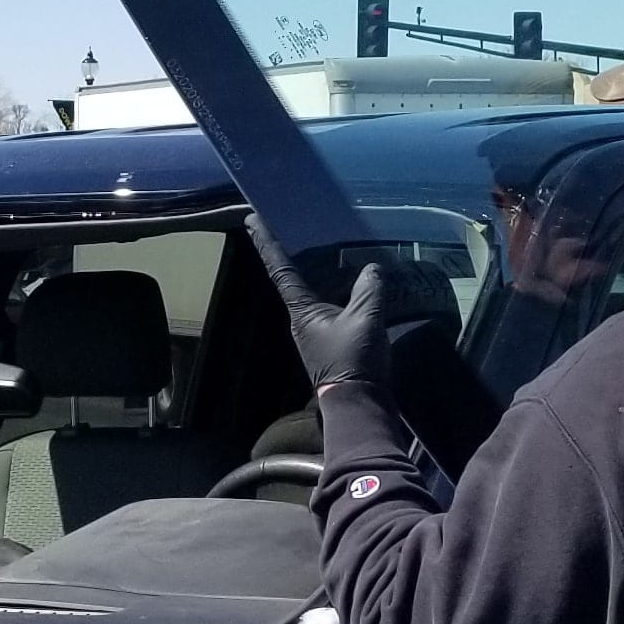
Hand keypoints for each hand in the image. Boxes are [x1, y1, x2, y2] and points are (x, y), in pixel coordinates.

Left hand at [248, 215, 397, 394]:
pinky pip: (333, 305)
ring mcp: (316, 331)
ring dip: (324, 271)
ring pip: (318, 291)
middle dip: (297, 252)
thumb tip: (372, 268)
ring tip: (335, 247)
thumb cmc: (353, 360)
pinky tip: (357, 282)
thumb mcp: (365, 319)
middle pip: (297, 277)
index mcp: (302, 310)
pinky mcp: (332, 341)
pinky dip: (341, 290)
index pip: (281, 268)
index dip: (267, 243)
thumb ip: (368, 289)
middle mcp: (302, 319)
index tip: (251, 220)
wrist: (359, 404)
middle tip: (300, 224)